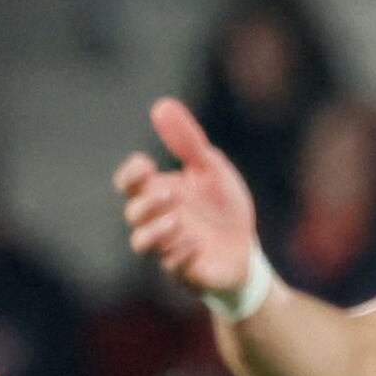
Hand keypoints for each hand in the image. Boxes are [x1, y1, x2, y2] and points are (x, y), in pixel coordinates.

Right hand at [113, 98, 263, 301]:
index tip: (146, 165)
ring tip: (178, 221)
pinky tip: (197, 243)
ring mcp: (168, 247)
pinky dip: (180, 254)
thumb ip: (187, 142)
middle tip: (170, 194)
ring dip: (155, 231)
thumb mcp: (211, 169)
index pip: (128, 183)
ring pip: (140, 242)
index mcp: (160, 193)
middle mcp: (158, 220)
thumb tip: (161, 105)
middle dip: (146, 203)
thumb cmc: (223, 207)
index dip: (129, 175)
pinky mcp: (186, 271)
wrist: (247, 248)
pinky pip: (171, 267)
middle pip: (132, 213)